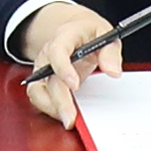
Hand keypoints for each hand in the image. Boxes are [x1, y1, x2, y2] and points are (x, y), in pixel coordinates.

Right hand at [10, 0, 118, 127]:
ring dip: (51, 108)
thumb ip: (110, 52)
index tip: (75, 85)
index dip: (63, 69)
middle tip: (71, 119)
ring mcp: (42, 69)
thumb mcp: (105, 33)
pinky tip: (64, 115)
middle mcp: (47, 54)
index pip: (57, 51)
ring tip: (68, 120)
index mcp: (63, 38)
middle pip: (47, 79)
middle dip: (59, 101)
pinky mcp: (42, 81)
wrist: (73, 30)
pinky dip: (49, 109)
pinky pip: (39, 97)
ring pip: (37, 91)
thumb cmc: (88, 33)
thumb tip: (113, 71)